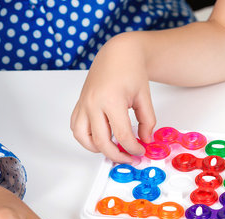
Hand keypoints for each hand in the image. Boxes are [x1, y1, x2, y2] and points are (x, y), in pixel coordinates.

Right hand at [71, 33, 155, 162]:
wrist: (118, 54)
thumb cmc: (130, 71)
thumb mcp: (144, 97)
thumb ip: (147, 121)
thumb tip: (145, 140)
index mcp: (111, 100)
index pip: (122, 135)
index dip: (133, 148)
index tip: (140, 151)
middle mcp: (93, 103)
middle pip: (101, 142)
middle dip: (117, 155)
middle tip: (129, 158)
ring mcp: (84, 104)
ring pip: (83, 138)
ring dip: (98, 149)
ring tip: (113, 150)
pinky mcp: (80, 104)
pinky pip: (77, 128)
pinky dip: (86, 138)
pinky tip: (100, 139)